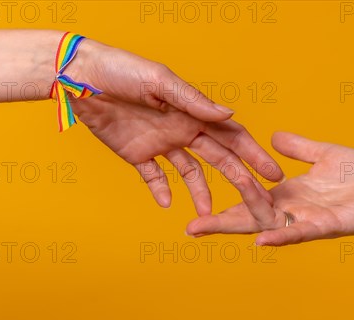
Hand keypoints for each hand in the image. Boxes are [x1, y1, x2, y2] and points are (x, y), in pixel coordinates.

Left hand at [64, 39, 283, 213]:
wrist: (80, 78)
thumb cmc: (122, 70)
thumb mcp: (160, 81)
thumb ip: (194, 101)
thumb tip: (230, 115)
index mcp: (192, 112)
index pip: (231, 136)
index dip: (254, 154)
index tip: (273, 172)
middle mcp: (182, 129)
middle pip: (218, 159)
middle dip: (240, 179)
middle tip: (257, 202)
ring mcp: (161, 143)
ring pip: (190, 173)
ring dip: (201, 193)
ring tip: (208, 216)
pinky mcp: (137, 154)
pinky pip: (153, 178)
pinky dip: (161, 191)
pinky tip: (168, 205)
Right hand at [186, 132, 353, 245]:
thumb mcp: (324, 154)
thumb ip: (298, 148)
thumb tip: (273, 137)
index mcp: (289, 194)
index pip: (249, 200)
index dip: (224, 205)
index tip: (196, 209)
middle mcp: (293, 210)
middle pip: (249, 218)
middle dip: (220, 224)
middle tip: (190, 229)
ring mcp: (308, 220)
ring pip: (267, 225)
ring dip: (240, 225)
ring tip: (209, 226)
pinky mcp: (327, 226)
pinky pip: (300, 232)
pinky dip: (280, 236)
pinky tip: (261, 240)